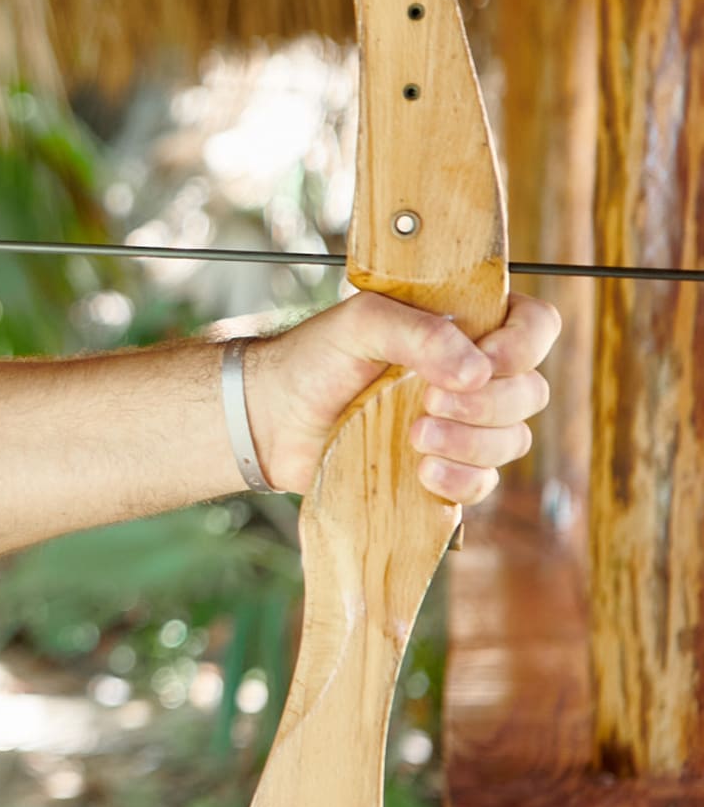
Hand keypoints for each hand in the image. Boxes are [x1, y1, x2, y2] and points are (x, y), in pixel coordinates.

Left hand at [245, 291, 560, 503]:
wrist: (271, 418)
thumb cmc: (314, 359)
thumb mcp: (359, 324)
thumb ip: (417, 333)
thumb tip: (476, 370)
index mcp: (464, 327)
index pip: (534, 326)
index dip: (524, 345)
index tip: (486, 359)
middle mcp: (472, 376)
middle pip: (530, 391)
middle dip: (488, 403)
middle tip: (428, 402)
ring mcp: (462, 425)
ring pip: (512, 440)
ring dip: (472, 442)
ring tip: (416, 436)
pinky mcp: (444, 468)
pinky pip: (483, 482)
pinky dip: (462, 480)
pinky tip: (423, 473)